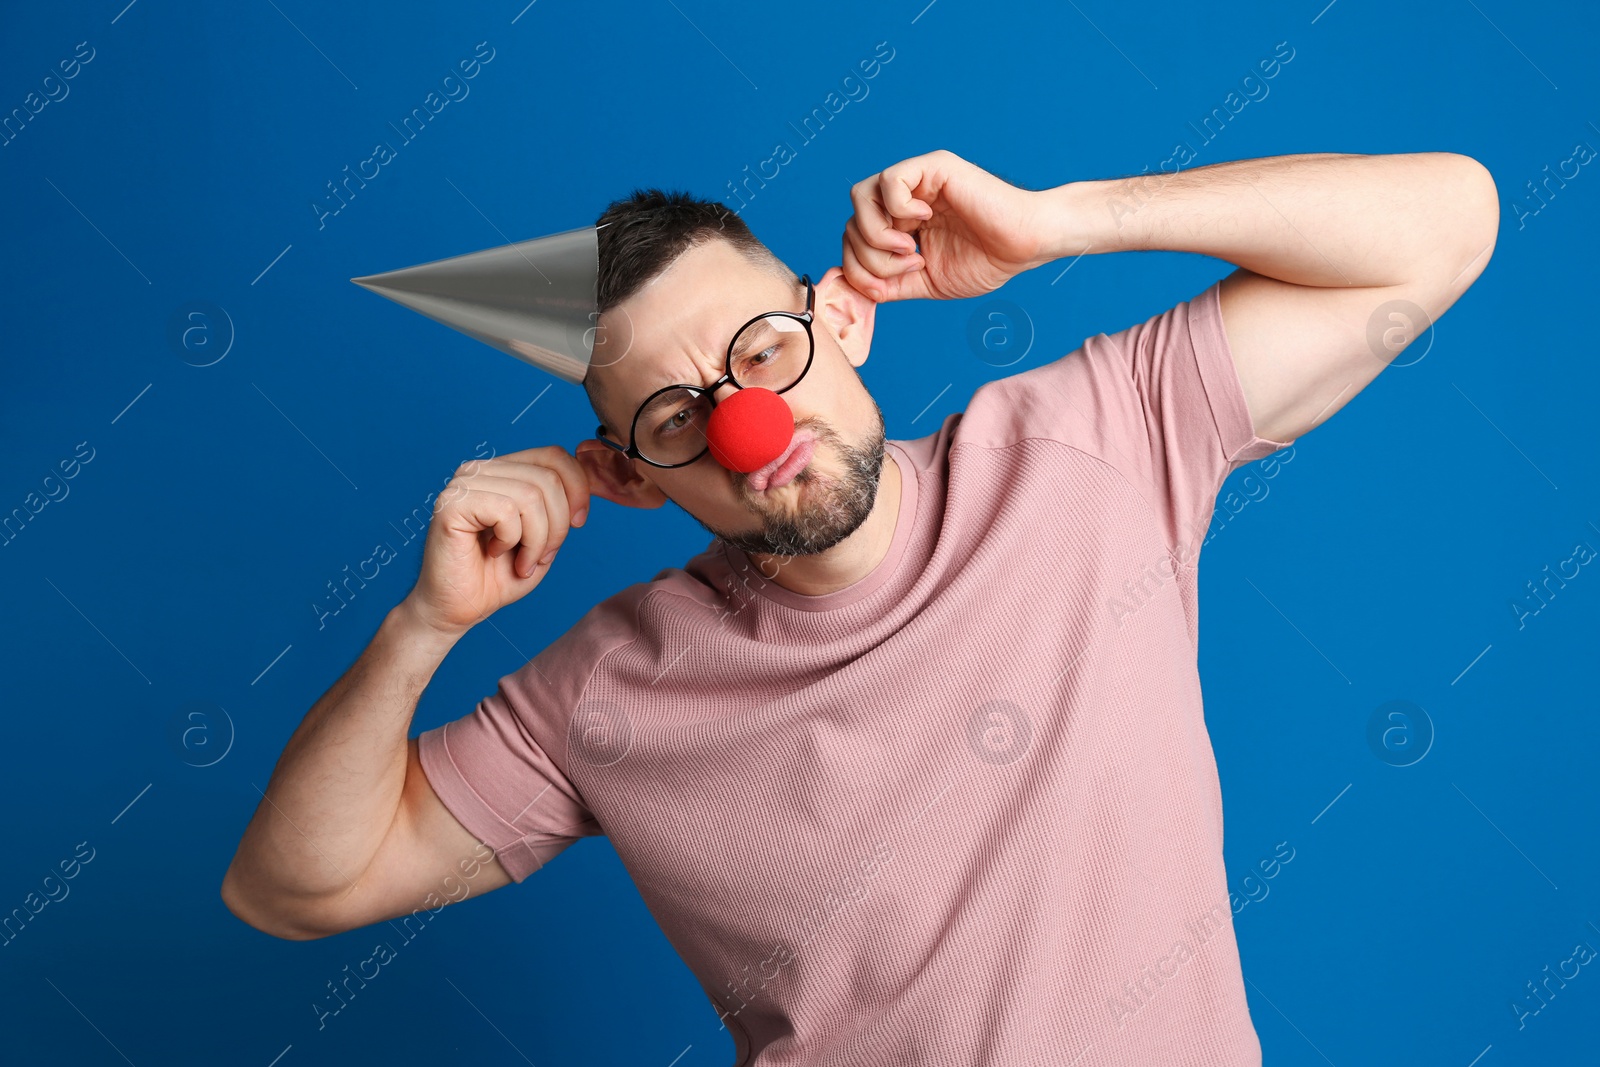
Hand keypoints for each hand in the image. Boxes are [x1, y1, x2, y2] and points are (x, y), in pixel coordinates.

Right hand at [402, 446, 591, 639]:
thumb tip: (584, 483)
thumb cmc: (496, 577)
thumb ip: (561, 508)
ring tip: (522, 561)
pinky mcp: (453, 503)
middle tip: (540, 557)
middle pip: (548, 478)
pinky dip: (512, 540)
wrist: (457, 608)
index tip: (579, 523)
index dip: (578, 488)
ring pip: (531, 496)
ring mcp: (464, 483)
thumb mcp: (544, 538)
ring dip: (536, 540)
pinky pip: (506, 511)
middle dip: (558, 527)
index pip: (554, 456)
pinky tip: (495, 553)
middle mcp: (481, 470)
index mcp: (503, 472)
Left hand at [841, 149, 1052, 302]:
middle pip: (851, 222)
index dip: (858, 267)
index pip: (853, 238)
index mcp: (899, 224)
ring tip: (910, 249)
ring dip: (877, 234)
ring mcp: (916, 180)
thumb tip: (852, 289)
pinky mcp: (933, 167)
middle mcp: (903, 198)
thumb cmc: (985, 261)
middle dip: (869, 257)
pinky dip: (897, 208)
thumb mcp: (925, 282)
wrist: (1024, 247)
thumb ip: (888, 284)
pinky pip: (889, 181)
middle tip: (908, 266)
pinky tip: (924, 220)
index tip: (888, 286)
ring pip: (860, 197)